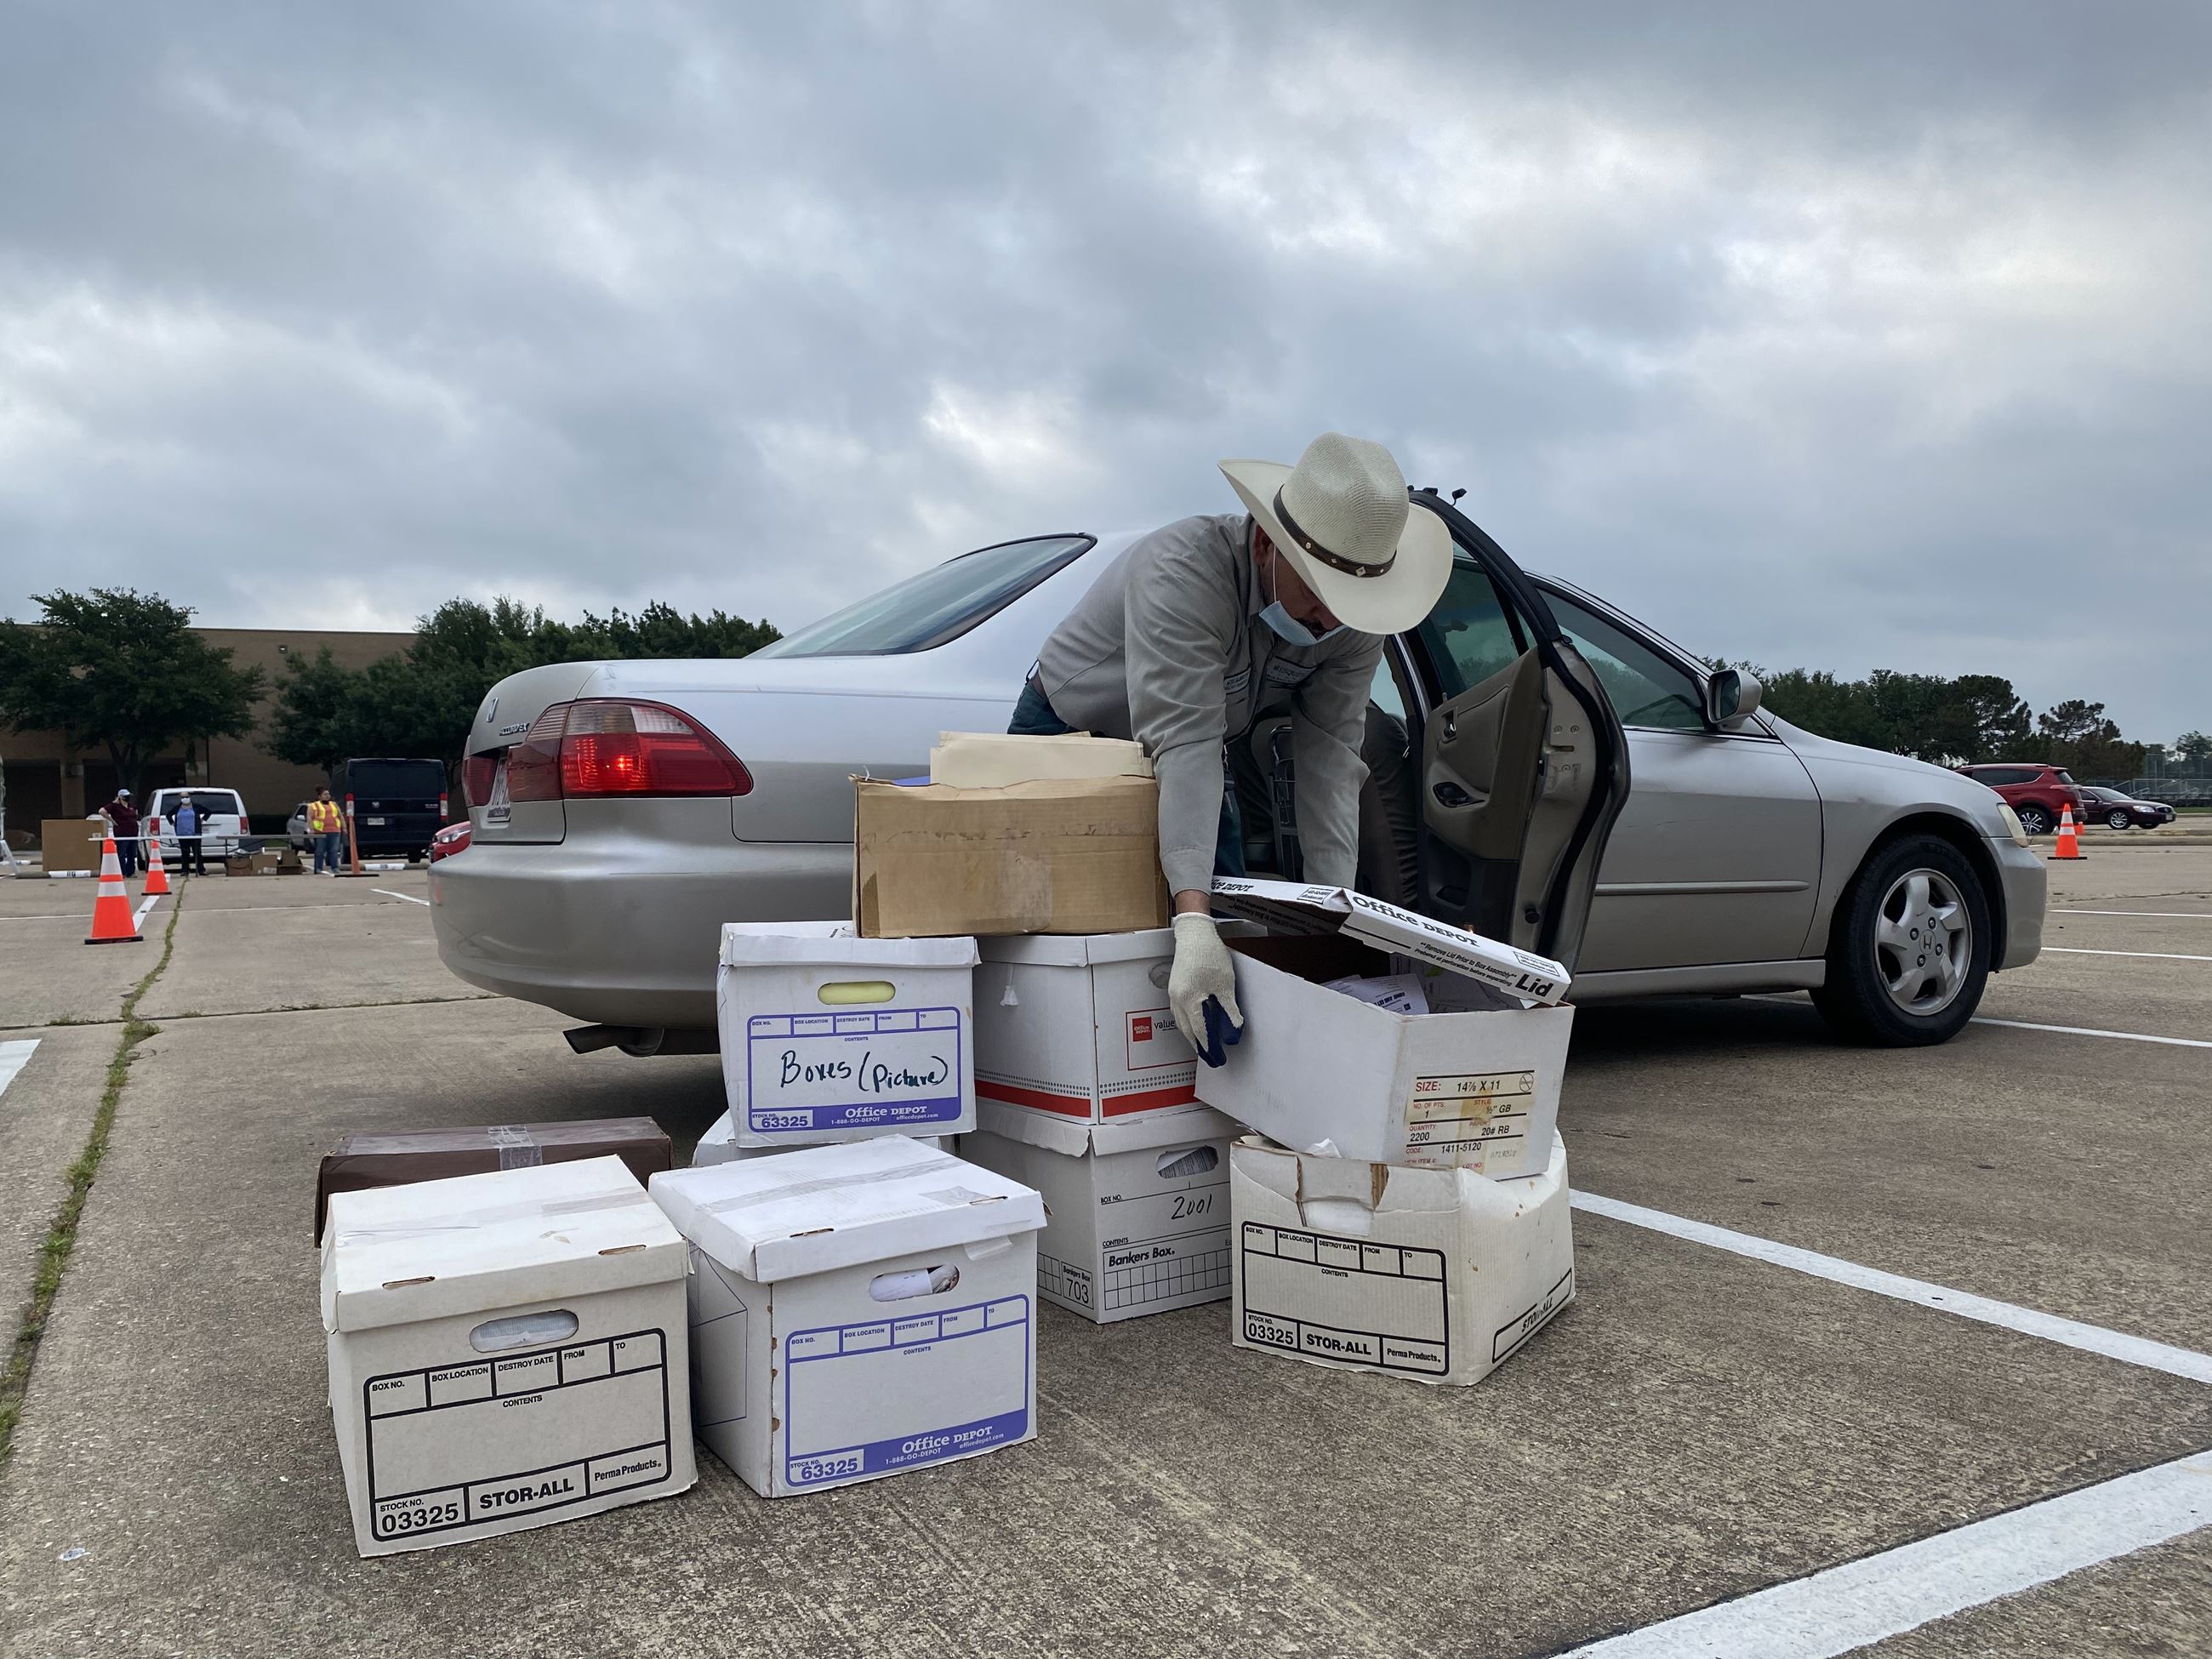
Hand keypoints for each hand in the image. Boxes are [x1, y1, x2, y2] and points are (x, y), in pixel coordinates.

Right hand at [1169, 913, 1242, 1066]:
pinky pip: (1178, 1012)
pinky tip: (1194, 1023)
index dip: (1209, 1046)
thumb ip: (1229, 1008)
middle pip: (1187, 1030)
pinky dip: (1186, 1022)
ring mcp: (1174, 993)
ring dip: (1191, 1035)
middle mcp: (1178, 999)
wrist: (1194, 934)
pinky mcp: (1175, 987)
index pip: (1200, 1031)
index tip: (1217, 1056)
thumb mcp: (1226, 983)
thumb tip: (1234, 1027)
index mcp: (1189, 1000)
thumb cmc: (1210, 955)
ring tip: (1202, 1044)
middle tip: (1210, 1056)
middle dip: (1198, 1045)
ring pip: (1180, 1022)